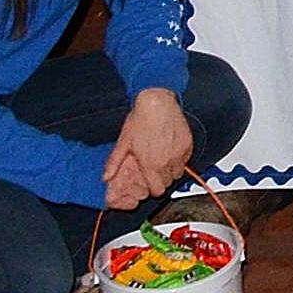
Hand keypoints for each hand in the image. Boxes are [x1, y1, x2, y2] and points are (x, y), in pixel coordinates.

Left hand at [102, 87, 192, 211]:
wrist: (158, 101)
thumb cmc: (140, 120)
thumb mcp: (123, 143)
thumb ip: (114, 163)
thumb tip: (105, 177)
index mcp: (151, 164)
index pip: (157, 191)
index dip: (153, 188)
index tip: (149, 181)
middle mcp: (167, 161)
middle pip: (168, 183)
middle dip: (161, 179)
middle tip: (154, 168)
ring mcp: (179, 153)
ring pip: (178, 172)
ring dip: (171, 170)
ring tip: (163, 159)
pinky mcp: (188, 144)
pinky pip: (186, 159)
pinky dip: (180, 158)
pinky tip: (170, 149)